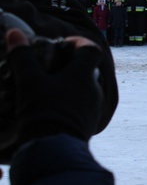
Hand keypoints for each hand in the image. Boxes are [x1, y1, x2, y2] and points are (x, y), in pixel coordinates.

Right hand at [5, 28, 101, 143]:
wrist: (54, 151)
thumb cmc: (43, 112)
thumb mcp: (28, 82)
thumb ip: (22, 57)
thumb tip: (15, 33)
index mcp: (83, 76)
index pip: (91, 50)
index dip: (79, 42)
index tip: (63, 43)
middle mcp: (94, 90)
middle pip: (89, 69)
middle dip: (73, 64)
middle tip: (52, 64)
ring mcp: (94, 108)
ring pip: (86, 88)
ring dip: (71, 83)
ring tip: (49, 86)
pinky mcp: (89, 124)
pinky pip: (83, 105)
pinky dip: (71, 100)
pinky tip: (53, 106)